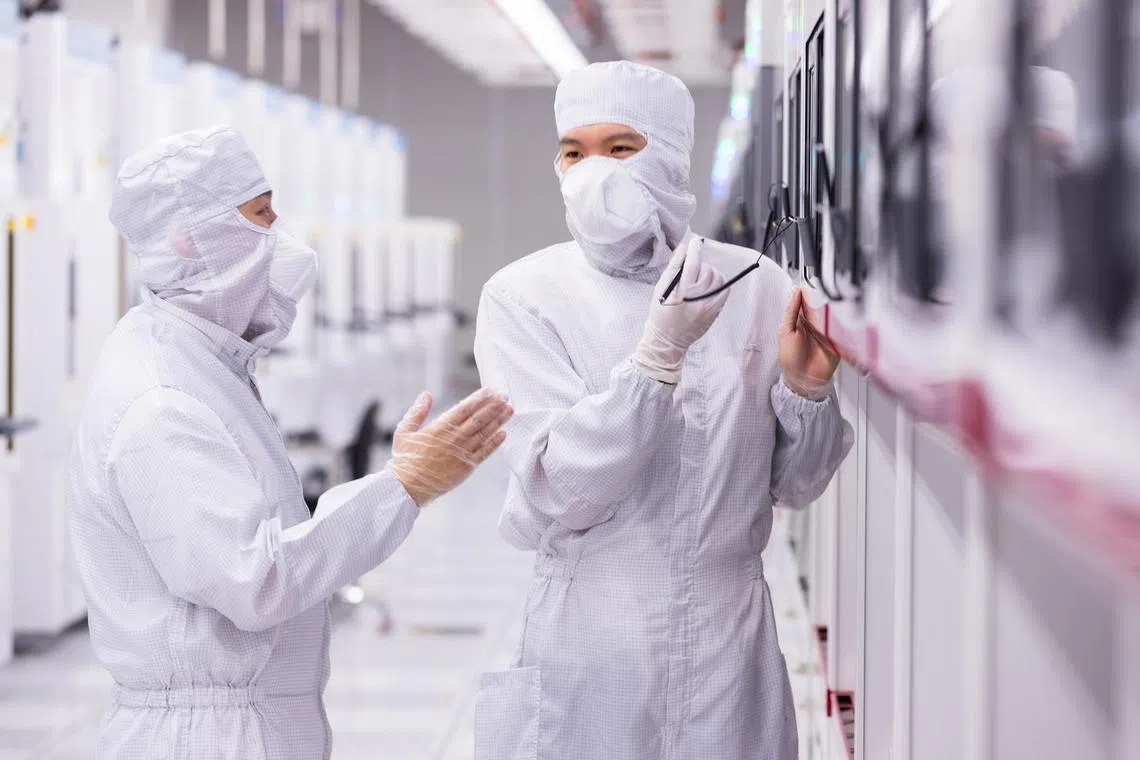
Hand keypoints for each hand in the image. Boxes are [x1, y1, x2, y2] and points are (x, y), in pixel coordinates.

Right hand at [385, 388, 513, 506]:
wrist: (407, 488)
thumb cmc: (404, 460)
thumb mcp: (404, 431)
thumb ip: (417, 412)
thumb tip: (426, 395)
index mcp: (439, 428)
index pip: (464, 408)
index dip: (479, 398)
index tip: (490, 390)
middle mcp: (453, 439)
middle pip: (478, 419)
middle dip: (493, 406)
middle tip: (505, 396)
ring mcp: (461, 453)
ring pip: (484, 434)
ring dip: (498, 421)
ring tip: (509, 410)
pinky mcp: (466, 468)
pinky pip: (484, 453)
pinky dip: (495, 443)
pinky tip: (503, 434)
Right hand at [632, 237, 730, 384]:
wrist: (668, 340)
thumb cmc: (661, 313)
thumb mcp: (661, 289)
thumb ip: (673, 268)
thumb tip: (684, 249)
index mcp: (681, 294)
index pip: (692, 265)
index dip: (694, 250)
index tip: (695, 242)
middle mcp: (697, 301)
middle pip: (706, 270)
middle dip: (699, 264)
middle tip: (692, 268)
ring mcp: (709, 307)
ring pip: (717, 278)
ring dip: (710, 272)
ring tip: (700, 277)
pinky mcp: (715, 312)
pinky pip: (724, 290)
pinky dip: (719, 282)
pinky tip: (710, 284)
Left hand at [778, 288, 840, 399]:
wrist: (803, 379)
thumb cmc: (791, 358)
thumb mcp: (786, 332)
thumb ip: (791, 312)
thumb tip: (795, 292)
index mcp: (801, 320)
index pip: (807, 301)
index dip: (810, 291)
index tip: (812, 282)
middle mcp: (816, 323)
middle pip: (822, 306)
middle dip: (824, 298)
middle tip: (825, 290)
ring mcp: (828, 330)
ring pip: (833, 314)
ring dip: (834, 308)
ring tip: (834, 301)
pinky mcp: (838, 339)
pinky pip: (842, 327)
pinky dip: (843, 321)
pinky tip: (843, 315)